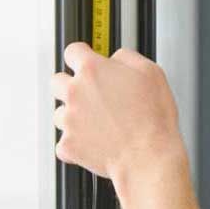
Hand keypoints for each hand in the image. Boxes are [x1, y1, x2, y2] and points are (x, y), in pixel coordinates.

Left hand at [52, 42, 184, 183]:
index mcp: (93, 70)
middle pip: (57, 81)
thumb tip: (116, 58)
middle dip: (70, 87)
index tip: (84, 62)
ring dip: (73, 117)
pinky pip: (64, 143)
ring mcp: (69, 120)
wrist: (147, 156)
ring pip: (59, 113)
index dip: (80, 57)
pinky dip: (75, 145)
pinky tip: (93, 144)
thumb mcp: (151, 72)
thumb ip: (126, 58)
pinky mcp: (68, 145)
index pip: (73, 52)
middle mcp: (75, 92)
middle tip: (89, 97)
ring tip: (96, 125)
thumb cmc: (152, 119)